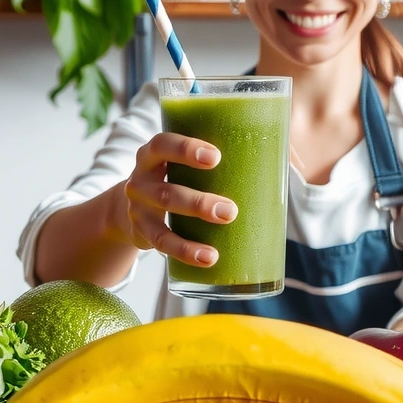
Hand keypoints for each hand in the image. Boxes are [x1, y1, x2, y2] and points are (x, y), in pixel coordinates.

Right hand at [117, 133, 236, 266]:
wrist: (129, 208)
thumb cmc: (172, 179)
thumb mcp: (179, 165)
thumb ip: (213, 160)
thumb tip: (273, 160)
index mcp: (153, 155)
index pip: (163, 145)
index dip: (186, 149)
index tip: (216, 157)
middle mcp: (141, 180)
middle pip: (167, 189)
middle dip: (199, 202)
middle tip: (231, 211)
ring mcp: (138, 207)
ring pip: (164, 216)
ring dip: (193, 229)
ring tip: (220, 240)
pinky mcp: (142, 231)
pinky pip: (163, 242)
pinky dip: (186, 251)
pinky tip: (208, 258)